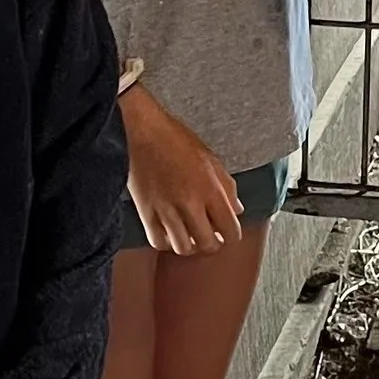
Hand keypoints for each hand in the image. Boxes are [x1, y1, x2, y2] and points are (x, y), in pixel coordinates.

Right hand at [122, 85, 244, 256]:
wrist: (141, 130)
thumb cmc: (175, 140)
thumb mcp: (210, 158)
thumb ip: (227, 186)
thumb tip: (236, 209)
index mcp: (210, 189)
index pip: (230, 230)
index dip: (231, 236)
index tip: (227, 233)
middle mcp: (190, 203)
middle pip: (207, 244)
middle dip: (212, 244)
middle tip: (209, 237)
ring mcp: (166, 210)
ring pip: (182, 248)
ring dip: (189, 246)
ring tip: (189, 236)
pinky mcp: (145, 212)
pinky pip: (158, 241)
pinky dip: (166, 242)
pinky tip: (169, 233)